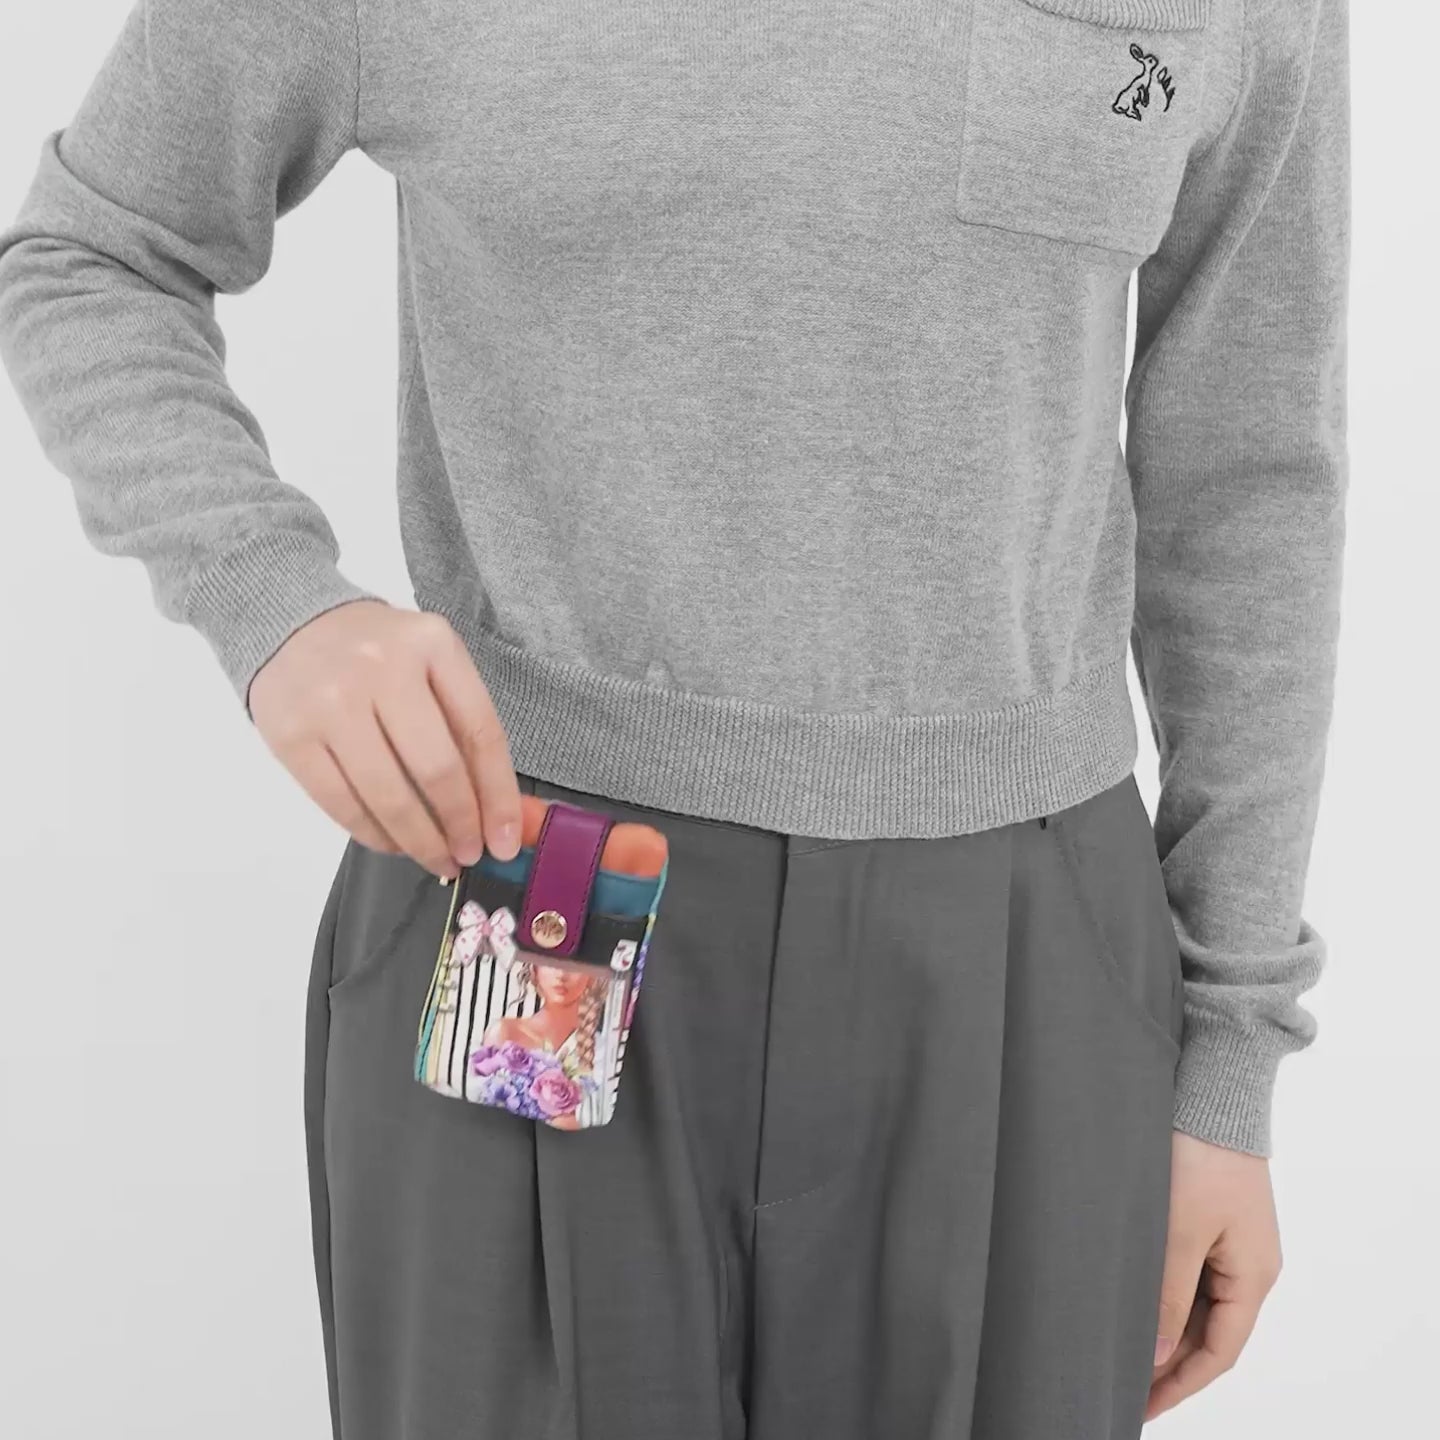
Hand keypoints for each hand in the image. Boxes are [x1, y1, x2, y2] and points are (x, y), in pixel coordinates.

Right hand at [248, 600, 521, 877]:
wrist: (290, 622)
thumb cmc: (377, 653)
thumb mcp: (430, 663)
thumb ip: (463, 726)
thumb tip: (498, 811)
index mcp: (432, 644)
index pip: (481, 732)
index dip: (498, 795)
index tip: (505, 839)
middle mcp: (382, 669)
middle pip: (437, 768)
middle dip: (460, 825)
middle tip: (470, 854)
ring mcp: (332, 703)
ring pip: (388, 796)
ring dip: (420, 841)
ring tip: (438, 859)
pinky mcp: (291, 737)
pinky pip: (342, 804)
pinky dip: (374, 835)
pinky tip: (394, 844)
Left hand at [1146, 1132, 1282, 1420]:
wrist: (1210, 1089)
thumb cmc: (1200, 1155)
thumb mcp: (1178, 1231)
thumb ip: (1168, 1296)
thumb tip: (1156, 1354)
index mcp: (1253, 1275)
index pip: (1219, 1352)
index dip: (1180, 1384)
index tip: (1141, 1406)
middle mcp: (1249, 1263)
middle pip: (1209, 1331)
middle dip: (1168, 1362)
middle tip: (1123, 1384)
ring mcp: (1231, 1239)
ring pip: (1196, 1302)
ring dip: (1163, 1327)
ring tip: (1120, 1348)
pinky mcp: (1210, 1216)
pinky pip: (1189, 1270)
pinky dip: (1163, 1292)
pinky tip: (1131, 1299)